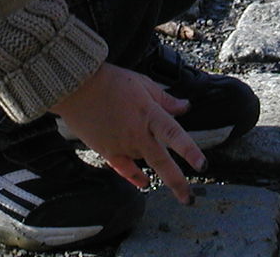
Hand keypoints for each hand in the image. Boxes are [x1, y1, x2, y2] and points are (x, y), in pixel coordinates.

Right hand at [49, 62, 205, 203]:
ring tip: (153, 151)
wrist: (77, 87)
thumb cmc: (110, 81)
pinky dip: (134, 177)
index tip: (201, 165)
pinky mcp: (106, 151)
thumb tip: (184, 106)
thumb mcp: (142, 83)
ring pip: (144, 160)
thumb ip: (165, 99)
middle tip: (189, 199)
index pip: (174, 135)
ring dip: (152, 160)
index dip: (189, 151)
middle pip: (161, 162)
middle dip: (177, 182)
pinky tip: (143, 184)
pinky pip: (123, 169)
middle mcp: (137, 133)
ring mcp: (121, 145)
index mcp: (149, 114)